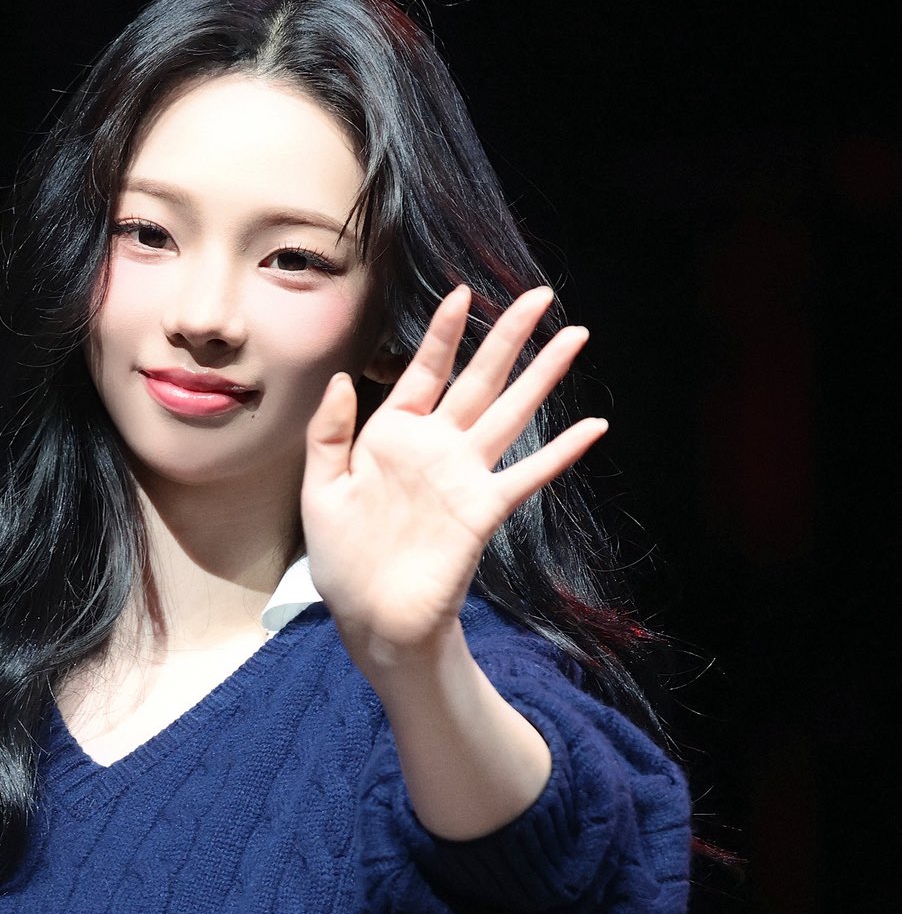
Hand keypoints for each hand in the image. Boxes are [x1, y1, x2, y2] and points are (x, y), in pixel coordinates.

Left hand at [300, 284, 605, 659]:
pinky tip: (594, 426)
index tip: (464, 293)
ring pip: (511, 412)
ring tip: (574, 336)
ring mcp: (464, 477)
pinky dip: (564, 452)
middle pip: (480, 379)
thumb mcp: (320, 493)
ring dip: (543, 375)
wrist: (373, 619)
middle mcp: (435, 448)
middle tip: (540, 295)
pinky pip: (530, 474)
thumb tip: (343, 379)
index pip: (424, 372)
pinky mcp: (484, 510)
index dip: (444, 334)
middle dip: (509, 336)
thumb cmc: (343, 563)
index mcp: (391, 437)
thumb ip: (328, 434)